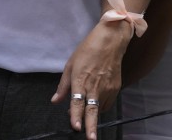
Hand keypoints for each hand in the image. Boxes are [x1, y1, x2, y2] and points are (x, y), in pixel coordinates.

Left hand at [51, 21, 129, 139]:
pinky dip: (100, 106)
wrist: (111, 41)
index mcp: (80, 79)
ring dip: (93, 115)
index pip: (77, 101)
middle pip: (92, 110)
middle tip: (90, 139)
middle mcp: (94, 86)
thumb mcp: (70, 65)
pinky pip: (107, 103)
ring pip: (99, 109)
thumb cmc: (88, 50)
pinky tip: (96, 101)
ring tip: (85, 114)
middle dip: (91, 127)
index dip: (76, 115)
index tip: (76, 126)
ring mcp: (107, 88)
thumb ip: (63, 86)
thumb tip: (55, 100)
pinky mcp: (115, 88)